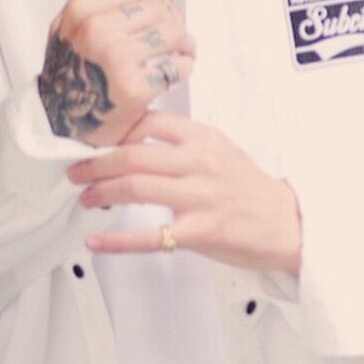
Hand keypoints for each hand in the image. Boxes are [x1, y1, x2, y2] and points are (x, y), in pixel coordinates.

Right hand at [38, 0, 194, 146]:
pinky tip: (176, 71)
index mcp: (82, 10)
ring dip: (185, 43)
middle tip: (179, 37)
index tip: (157, 18)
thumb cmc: (65, 70)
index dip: (153, 4)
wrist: (57, 122)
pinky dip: (183, 67)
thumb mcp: (66, 24)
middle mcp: (98, 30)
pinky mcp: (135, 87)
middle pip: (159, 10)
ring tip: (183, 52)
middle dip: (174, 22)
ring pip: (172, 34)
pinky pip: (175, 66)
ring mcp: (117, 58)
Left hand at [70, 111, 301, 274]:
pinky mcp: (200, 232)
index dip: (114, 130)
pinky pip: (150, 235)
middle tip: (76, 171)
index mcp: (203, 138)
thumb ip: (183, 143)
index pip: (149, 121)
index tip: (93, 141)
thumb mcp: (221, 150)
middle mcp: (199, 162)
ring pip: (136, 187)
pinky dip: (117, 240)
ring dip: (101, 192)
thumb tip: (135, 139)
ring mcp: (200, 197)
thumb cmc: (250, 189)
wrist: (286, 223)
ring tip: (86, 197)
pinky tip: (96, 241)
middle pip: (133, 154)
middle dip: (96, 163)